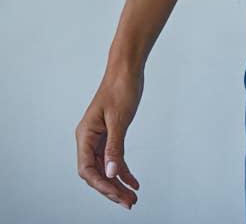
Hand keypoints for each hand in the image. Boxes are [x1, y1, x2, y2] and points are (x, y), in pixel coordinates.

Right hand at [75, 66, 142, 210]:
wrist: (127, 68)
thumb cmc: (120, 88)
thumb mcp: (119, 119)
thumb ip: (115, 147)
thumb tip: (111, 173)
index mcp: (85, 135)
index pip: (87, 170)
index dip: (102, 185)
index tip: (117, 195)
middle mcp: (89, 139)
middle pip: (96, 173)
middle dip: (111, 189)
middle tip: (129, 203)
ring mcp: (99, 137)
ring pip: (106, 168)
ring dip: (118, 183)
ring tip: (132, 198)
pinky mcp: (111, 134)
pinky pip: (115, 158)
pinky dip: (124, 171)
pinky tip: (134, 182)